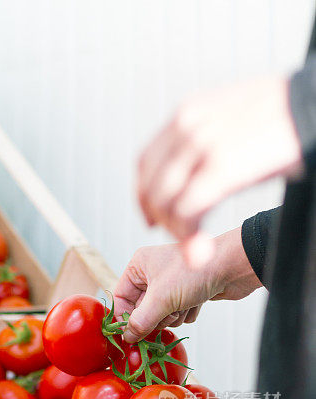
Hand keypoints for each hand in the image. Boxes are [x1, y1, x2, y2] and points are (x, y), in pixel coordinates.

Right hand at [114, 227, 261, 342]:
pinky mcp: (188, 293)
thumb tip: (127, 337)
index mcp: (140, 266)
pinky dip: (187, 313)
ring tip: (185, 303)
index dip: (125, 317)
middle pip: (141, 309)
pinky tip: (197, 301)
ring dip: (173, 316)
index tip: (131, 335)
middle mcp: (153, 273)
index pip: (121, 297)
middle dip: (156, 316)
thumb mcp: (161, 299)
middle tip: (167, 313)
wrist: (234, 267)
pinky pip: (178, 314)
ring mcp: (171, 283)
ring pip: (161, 314)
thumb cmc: (195, 273)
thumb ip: (140, 321)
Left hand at [137, 77, 302, 263]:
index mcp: (188, 112)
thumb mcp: (231, 119)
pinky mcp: (222, 168)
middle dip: (163, 220)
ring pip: (165, 202)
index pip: (146, 162)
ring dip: (177, 233)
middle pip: (152, 187)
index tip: (153, 219)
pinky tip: (201, 250)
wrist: (314, 105)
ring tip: (195, 249)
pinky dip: (188, 237)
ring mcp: (202, 146)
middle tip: (182, 239)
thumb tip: (196, 176)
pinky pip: (187, 212)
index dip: (144, 197)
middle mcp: (188, 126)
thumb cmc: (284, 116)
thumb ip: (205, 143)